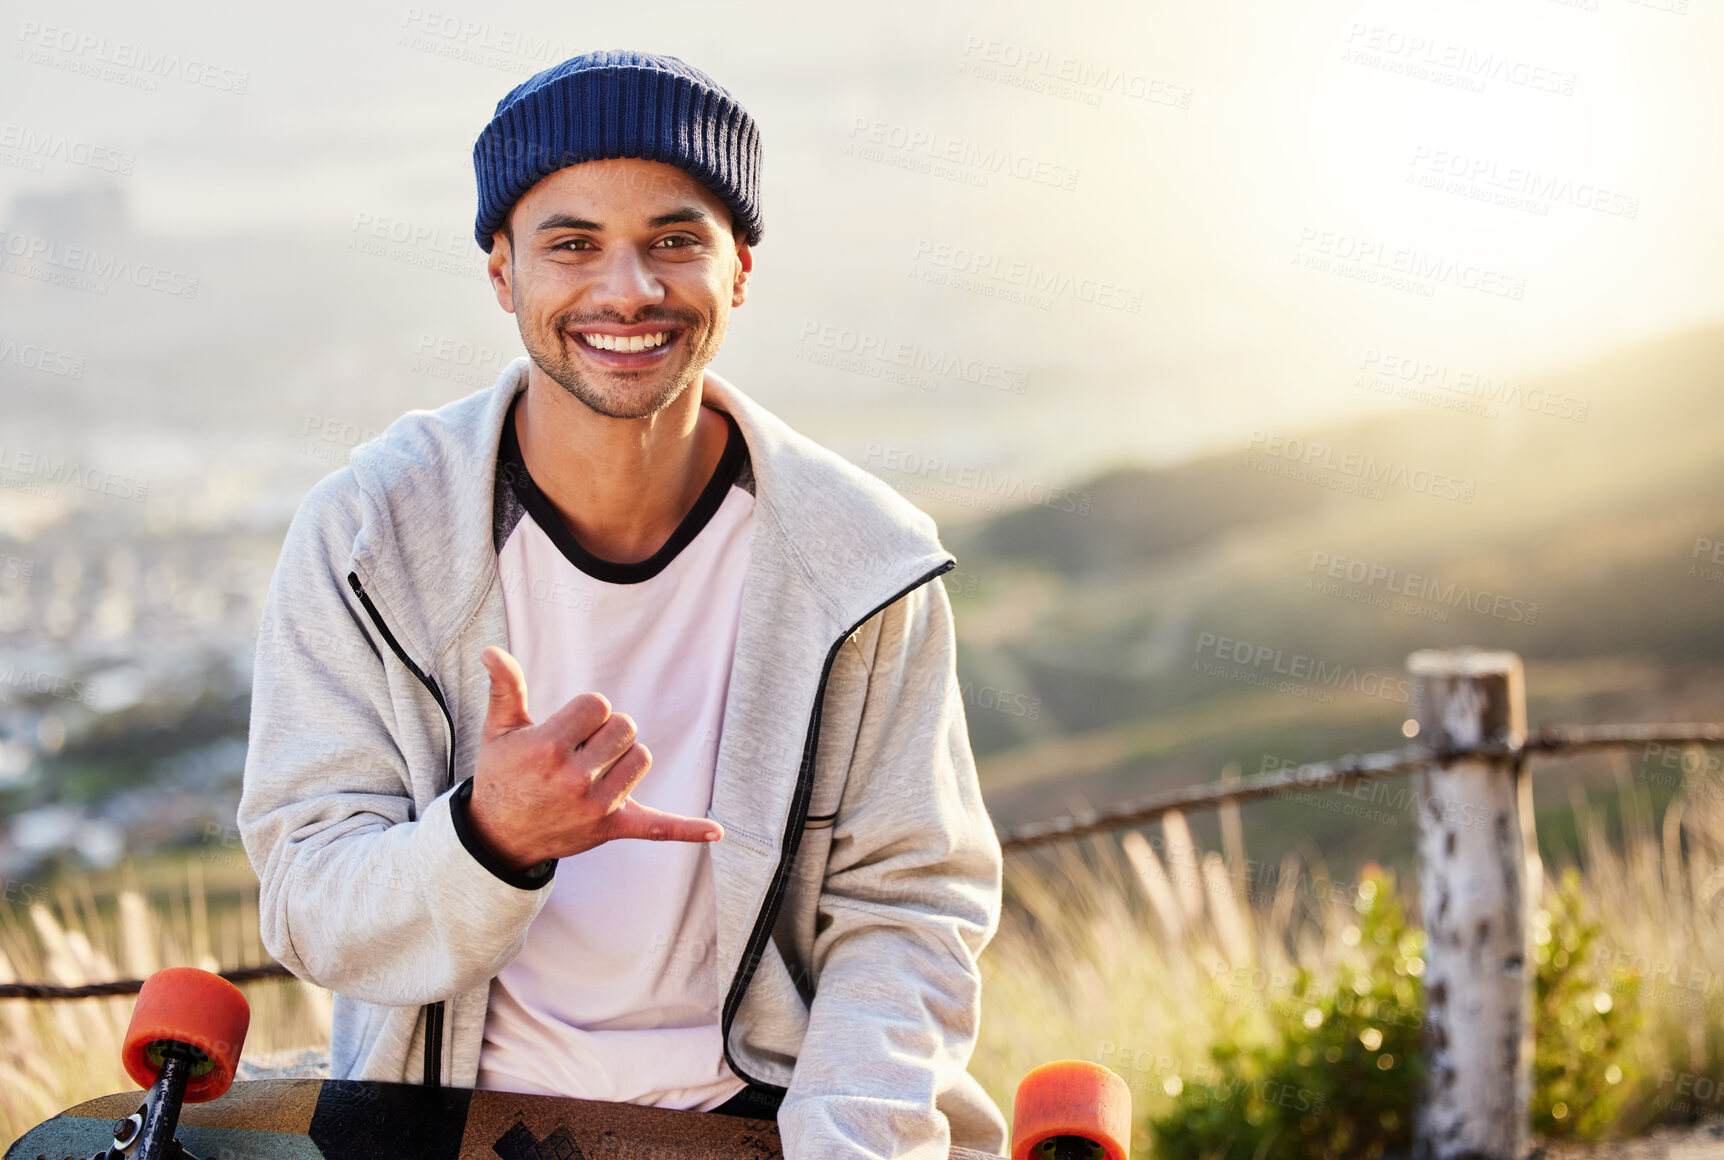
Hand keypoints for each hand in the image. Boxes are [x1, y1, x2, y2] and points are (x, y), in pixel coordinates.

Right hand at [466, 645, 722, 871]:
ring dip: (624, 758)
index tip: (569, 726)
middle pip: (625, 727)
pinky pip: (658, 828)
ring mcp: (596, 806)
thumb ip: (505, 688)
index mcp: (548, 748)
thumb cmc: (502, 775)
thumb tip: (492, 650)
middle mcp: (575, 779)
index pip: (599, 704)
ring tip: (594, 770)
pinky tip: (714, 831)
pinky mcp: (612, 828)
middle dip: (606, 731)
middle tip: (579, 749)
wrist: (500, 837)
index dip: (587, 710)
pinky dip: (687, 829)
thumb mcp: (498, 731)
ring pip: (641, 758)